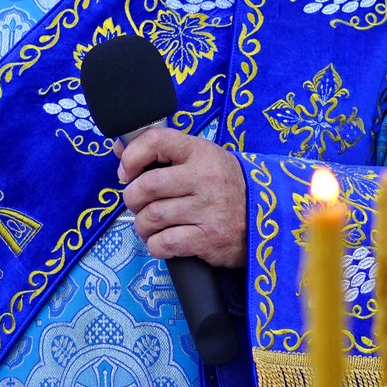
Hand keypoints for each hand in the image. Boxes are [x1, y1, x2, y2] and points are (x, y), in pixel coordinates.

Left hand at [118, 128, 246, 267]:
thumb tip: (119, 148)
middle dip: (132, 199)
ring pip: (151, 217)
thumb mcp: (201, 158)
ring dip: (142, 225)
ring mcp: (208, 210)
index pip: (156, 141)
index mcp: (201, 153)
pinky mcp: (208, 239)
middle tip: (138, 204)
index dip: (132, 157)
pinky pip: (163, 244)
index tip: (128, 172)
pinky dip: (155, 245)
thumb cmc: (224, 186)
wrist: (267, 216)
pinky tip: (163, 241)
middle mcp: (205, 179)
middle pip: (146, 186)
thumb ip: (163, 152)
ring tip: (151, 225)